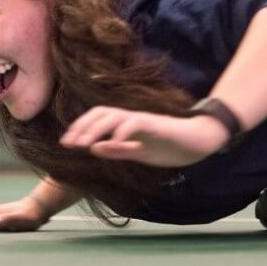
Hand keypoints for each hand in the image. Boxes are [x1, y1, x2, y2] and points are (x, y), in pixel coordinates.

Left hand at [59, 106, 228, 166]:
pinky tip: (112, 144)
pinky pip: (135, 123)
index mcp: (127, 125)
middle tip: (69, 144)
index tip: (67, 143)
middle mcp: (133, 118)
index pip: (98, 118)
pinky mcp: (157, 125)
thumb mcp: (139, 153)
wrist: (200, 142)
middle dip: (82, 126)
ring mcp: (145, 120)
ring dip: (96, 129)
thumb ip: (118, 151)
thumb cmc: (171, 147)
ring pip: (114, 115)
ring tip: (84, 144)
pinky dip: (121, 132)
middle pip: (102, 112)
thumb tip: (93, 148)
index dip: (81, 127)